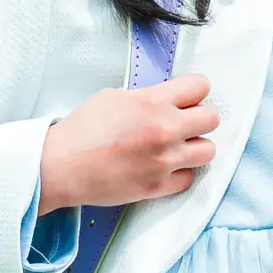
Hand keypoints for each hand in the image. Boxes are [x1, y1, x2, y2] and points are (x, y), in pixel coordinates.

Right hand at [37, 73, 219, 212]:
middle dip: (199, 119)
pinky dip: (179, 173)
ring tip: (177, 147)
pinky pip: (189, 178)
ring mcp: (163, 160)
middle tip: (184, 123)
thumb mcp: (114, 97)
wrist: (61, 166)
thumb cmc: (82, 129)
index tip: (187, 98)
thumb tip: (167, 100)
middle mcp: (164, 129)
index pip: (200, 86)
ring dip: (195, 147)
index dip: (195, 91)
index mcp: (153, 102)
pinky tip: (164, 167)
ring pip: (208, 151)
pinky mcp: (158, 186)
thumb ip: (147, 97)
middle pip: (212, 118)